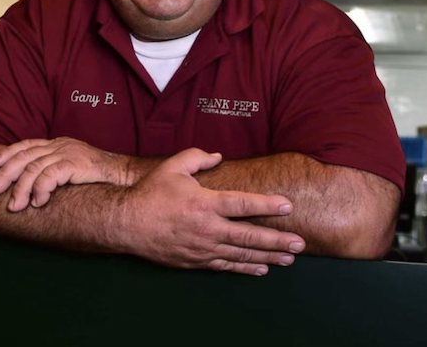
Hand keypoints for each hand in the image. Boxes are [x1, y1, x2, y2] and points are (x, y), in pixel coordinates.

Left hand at [0, 138, 130, 211]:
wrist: (123, 175)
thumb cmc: (97, 177)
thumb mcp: (71, 168)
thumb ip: (53, 171)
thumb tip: (32, 187)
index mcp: (57, 144)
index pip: (26, 145)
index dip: (7, 154)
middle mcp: (59, 145)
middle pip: (24, 156)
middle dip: (5, 174)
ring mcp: (67, 153)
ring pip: (33, 168)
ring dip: (21, 189)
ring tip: (14, 206)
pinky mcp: (74, 163)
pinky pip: (49, 176)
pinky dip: (40, 190)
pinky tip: (38, 203)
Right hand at [117, 149, 304, 275]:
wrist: (125, 224)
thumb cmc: (150, 193)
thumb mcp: (172, 167)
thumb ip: (197, 158)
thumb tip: (218, 156)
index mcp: (204, 203)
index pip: (243, 204)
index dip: (267, 205)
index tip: (288, 206)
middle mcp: (207, 228)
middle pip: (250, 236)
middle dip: (278, 240)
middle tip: (300, 244)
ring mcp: (202, 248)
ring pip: (241, 254)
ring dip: (268, 257)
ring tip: (289, 259)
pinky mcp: (195, 261)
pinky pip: (225, 266)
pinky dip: (244, 268)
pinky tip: (261, 269)